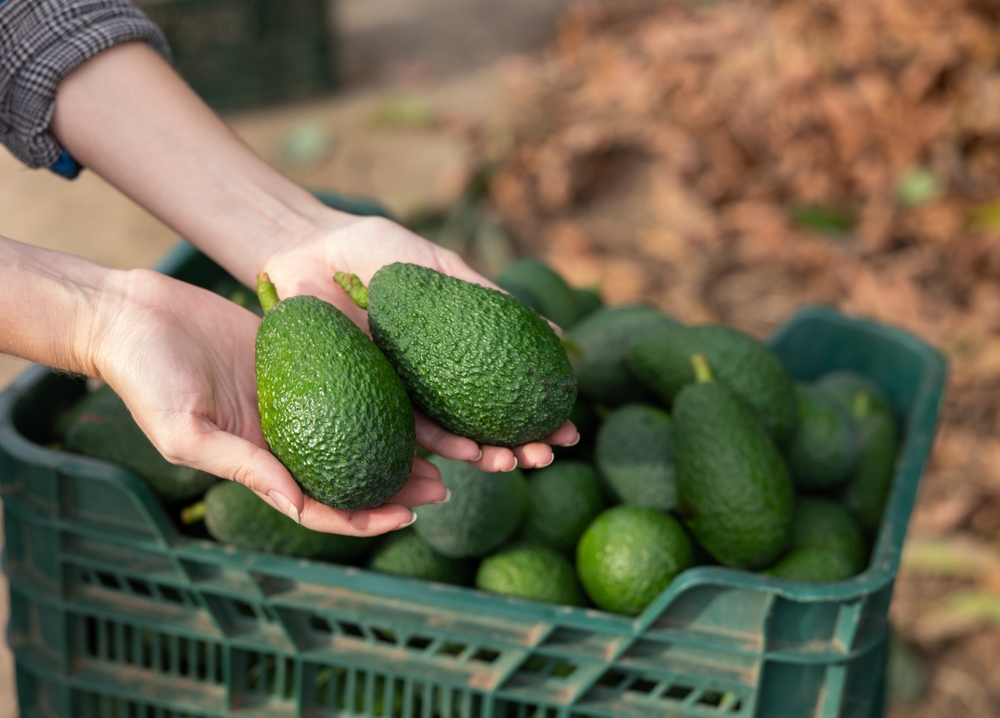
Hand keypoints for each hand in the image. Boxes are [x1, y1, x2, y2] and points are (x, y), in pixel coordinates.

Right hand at [91, 267, 444, 535]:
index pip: (321, 503)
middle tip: (446, 484)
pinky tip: (422, 387)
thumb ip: (242, 466)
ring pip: (364, 424)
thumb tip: (295, 503)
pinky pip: (353, 373)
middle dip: (400, 483)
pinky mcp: (302, 355)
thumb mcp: (186, 430)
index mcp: (261, 462)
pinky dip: (386, 385)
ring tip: (451, 445)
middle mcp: (286, 434)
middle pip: (354, 468)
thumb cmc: (146, 378)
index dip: (364, 517)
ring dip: (405, 439)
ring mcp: (296, 396)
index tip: (408, 516)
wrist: (134, 316)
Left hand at [259, 213, 578, 471]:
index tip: (567, 431)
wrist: (309, 248)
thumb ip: (489, 299)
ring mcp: (395, 394)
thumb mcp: (442, 270)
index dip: (537, 418)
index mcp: (452, 355)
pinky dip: (432, 448)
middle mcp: (428, 382)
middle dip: (516, 449)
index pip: (502, 395)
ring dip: (481, 458)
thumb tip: (556, 333)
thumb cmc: (377, 251)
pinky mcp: (360, 400)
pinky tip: (461, 459)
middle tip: (545, 457)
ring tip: (511, 464)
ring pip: (444, 438)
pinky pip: (398, 430)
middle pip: (479, 426)